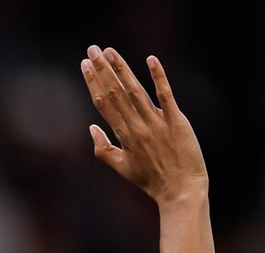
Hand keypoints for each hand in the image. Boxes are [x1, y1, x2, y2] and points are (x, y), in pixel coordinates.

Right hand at [81, 47, 206, 202]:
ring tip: (110, 52)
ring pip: (135, 91)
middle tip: (92, 50)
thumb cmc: (151, 181)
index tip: (84, 65)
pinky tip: (150, 60)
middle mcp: (136, 127)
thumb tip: (91, 128)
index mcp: (122, 136)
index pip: (103, 104)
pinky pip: (165, 96)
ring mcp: (156, 123)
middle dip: (102, 69)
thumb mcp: (121, 168)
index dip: (93, 83)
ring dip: (122, 69)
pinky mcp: (176, 122)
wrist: (180, 191)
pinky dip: (158, 77)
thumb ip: (103, 149)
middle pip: (115, 93)